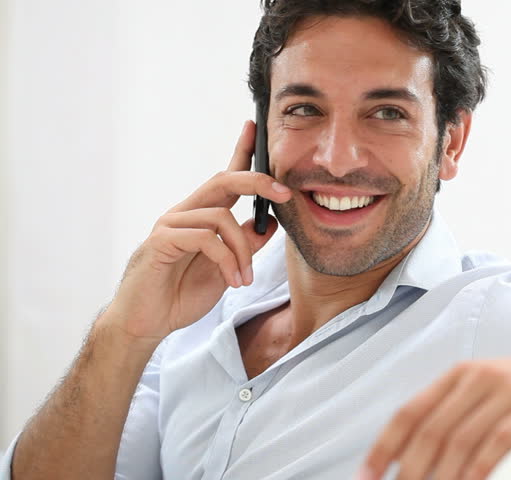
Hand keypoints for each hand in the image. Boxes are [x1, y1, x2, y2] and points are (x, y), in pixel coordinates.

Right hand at [103, 120, 291, 341]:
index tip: (255, 127)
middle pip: (223, 181)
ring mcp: (170, 225)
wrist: (147, 323)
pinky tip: (232, 280)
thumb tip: (272, 223)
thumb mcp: (228, 269)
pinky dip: (227, 260)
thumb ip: (246, 245)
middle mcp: (185, 213)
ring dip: (243, 250)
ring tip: (245, 278)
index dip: (241, 151)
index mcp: (201, 216)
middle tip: (285, 194)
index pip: (225, 177)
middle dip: (257, 181)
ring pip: (221, 217)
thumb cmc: (182, 294)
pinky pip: (204, 239)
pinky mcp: (161, 242)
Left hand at [359, 348, 510, 479]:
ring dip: (443, 477)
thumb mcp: (489, 389)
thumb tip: (414, 453)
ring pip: (463, 441)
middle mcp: (481, 377)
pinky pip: (500, 443)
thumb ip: (454, 411)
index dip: (385, 446)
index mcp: (461, 374)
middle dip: (412, 472)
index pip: (411, 412)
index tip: (368, 476)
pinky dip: (481, 470)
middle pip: (433, 432)